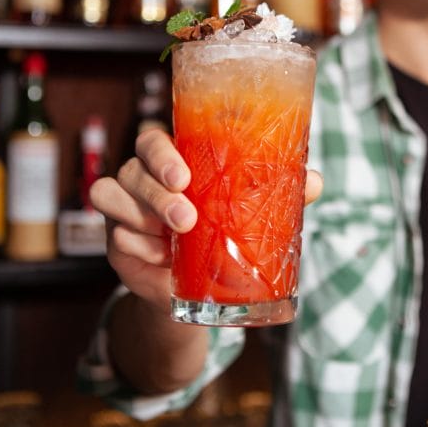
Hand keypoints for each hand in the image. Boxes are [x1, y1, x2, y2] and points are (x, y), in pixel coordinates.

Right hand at [90, 127, 323, 314]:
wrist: (196, 286)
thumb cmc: (222, 232)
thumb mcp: (248, 213)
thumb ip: (279, 193)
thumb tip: (314, 181)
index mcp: (174, 160)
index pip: (153, 139)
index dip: (162, 153)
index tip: (184, 175)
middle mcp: (143, 177)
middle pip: (133, 166)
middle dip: (157, 191)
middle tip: (186, 216)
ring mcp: (125, 207)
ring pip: (113, 194)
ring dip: (143, 216)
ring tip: (174, 238)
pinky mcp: (117, 238)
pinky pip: (116, 235)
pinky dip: (136, 245)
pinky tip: (160, 256)